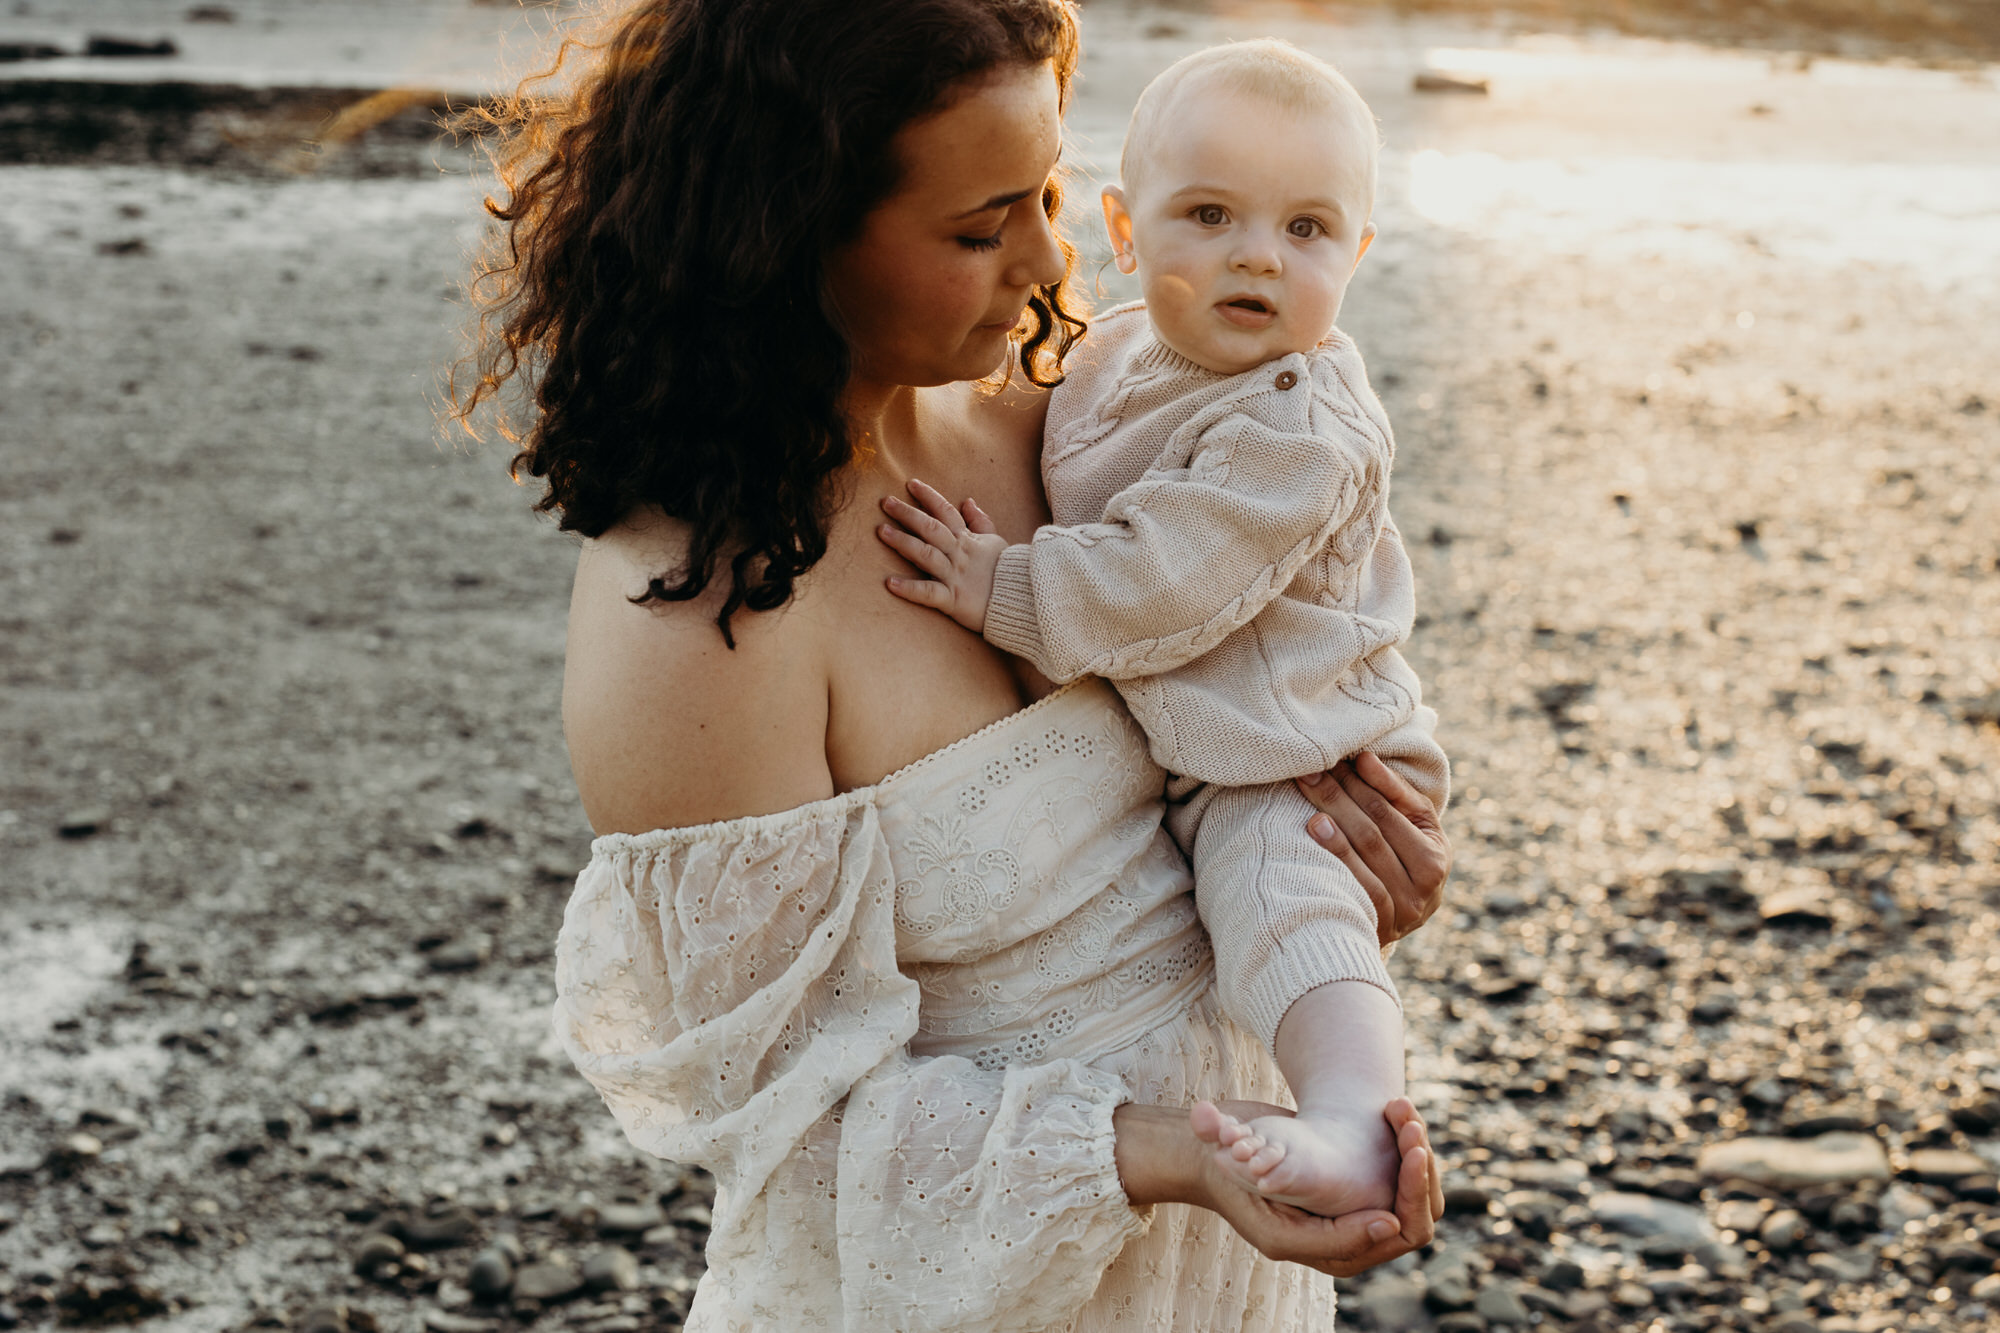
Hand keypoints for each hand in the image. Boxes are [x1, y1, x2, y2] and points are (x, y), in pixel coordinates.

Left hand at [877, 478, 1007, 633]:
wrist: (1023, 602)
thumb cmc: (1007, 573)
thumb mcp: (995, 542)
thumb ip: (980, 522)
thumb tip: (967, 501)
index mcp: (968, 540)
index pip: (947, 512)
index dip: (929, 497)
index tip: (911, 483)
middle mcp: (959, 554)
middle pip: (931, 528)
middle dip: (908, 513)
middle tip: (885, 502)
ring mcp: (955, 576)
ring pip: (926, 554)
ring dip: (903, 542)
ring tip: (882, 531)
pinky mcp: (953, 599)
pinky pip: (929, 592)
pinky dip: (910, 588)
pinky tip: (890, 583)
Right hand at [1198, 1097, 1442, 1276]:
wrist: (1210, 1156)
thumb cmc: (1236, 1191)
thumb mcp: (1278, 1227)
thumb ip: (1332, 1238)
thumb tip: (1392, 1225)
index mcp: (1339, 1253)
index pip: (1403, 1231)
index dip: (1414, 1192)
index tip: (1413, 1151)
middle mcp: (1352, 1233)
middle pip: (1416, 1209)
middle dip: (1420, 1166)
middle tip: (1412, 1124)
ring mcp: (1352, 1203)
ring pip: (1409, 1182)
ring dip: (1413, 1143)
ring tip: (1402, 1108)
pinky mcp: (1351, 1177)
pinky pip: (1395, 1162)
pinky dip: (1399, 1135)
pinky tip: (1393, 1108)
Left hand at [1297, 753, 1449, 946]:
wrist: (1391, 923)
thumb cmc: (1399, 864)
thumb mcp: (1410, 830)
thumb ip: (1395, 794)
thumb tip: (1365, 758)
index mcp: (1436, 853)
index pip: (1393, 808)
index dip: (1366, 779)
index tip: (1340, 756)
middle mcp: (1426, 883)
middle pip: (1376, 826)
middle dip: (1342, 791)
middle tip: (1312, 767)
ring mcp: (1403, 908)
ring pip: (1366, 849)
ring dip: (1335, 813)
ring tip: (1311, 786)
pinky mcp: (1379, 925)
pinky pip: (1357, 882)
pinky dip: (1335, 851)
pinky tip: (1314, 826)